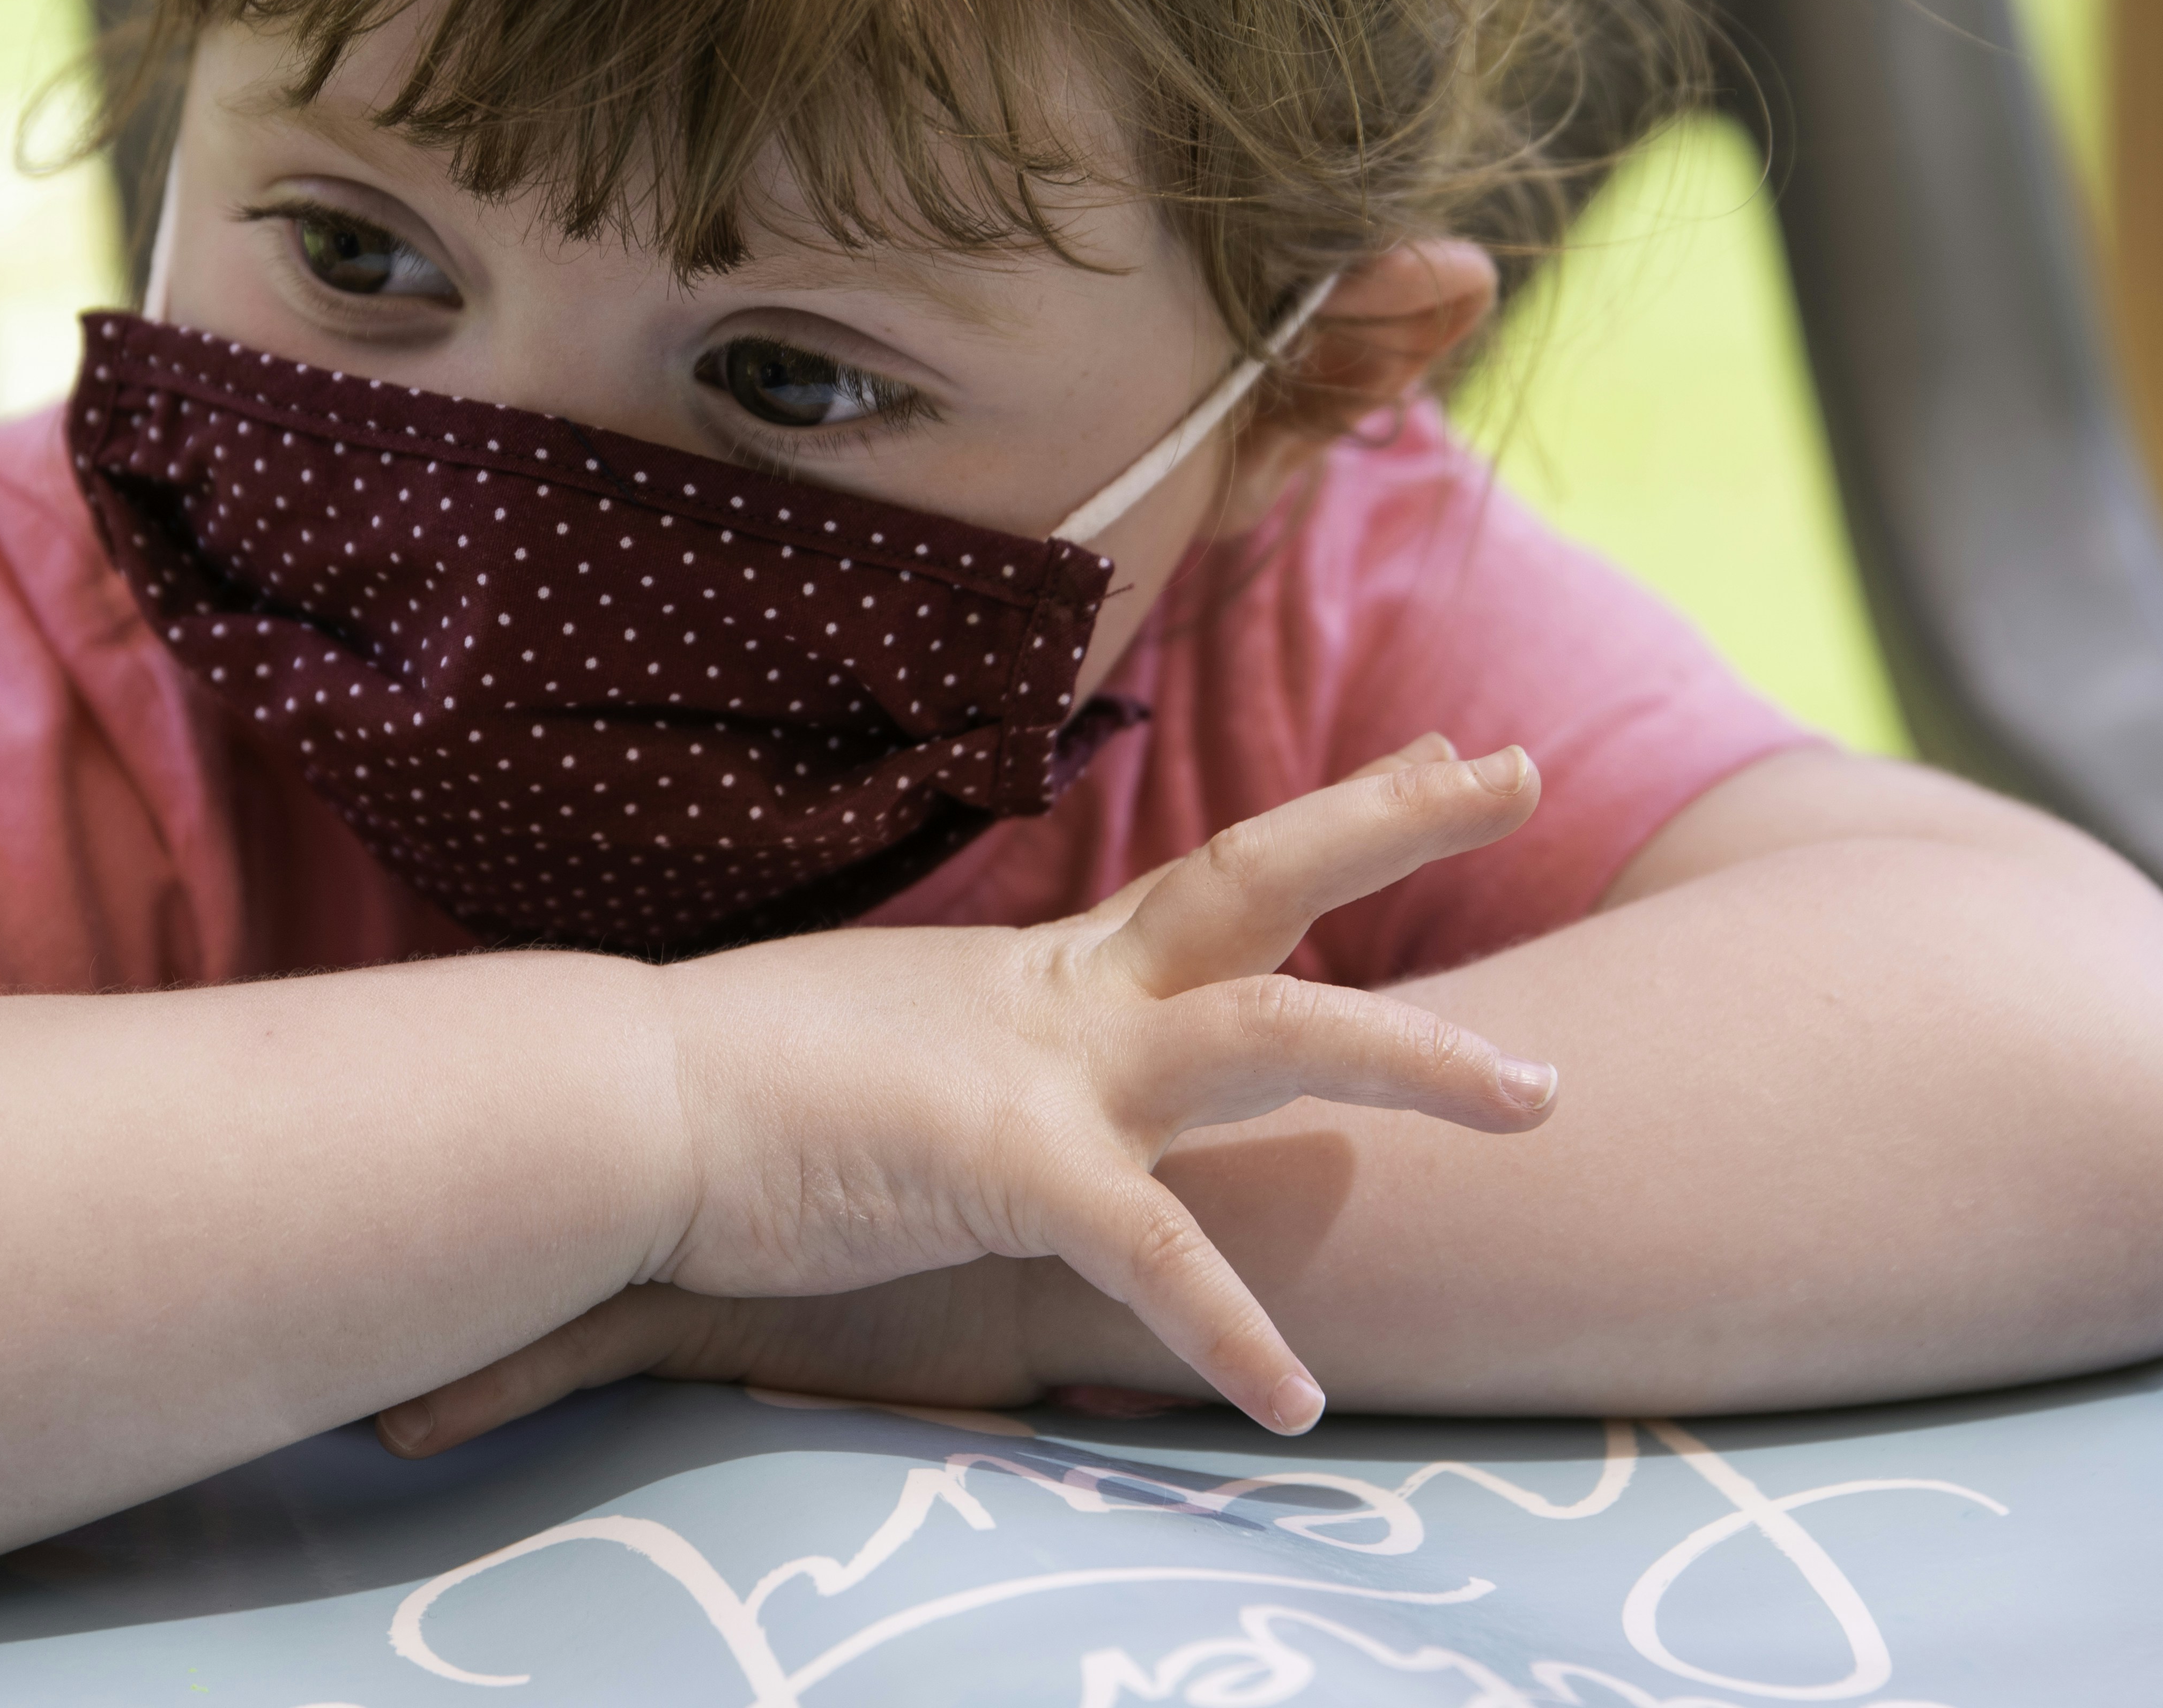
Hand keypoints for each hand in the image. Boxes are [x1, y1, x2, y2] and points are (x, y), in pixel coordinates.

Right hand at [419, 740, 1557, 1447]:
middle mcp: (1061, 998)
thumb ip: (972, 1063)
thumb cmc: (725, 1094)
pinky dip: (1226, 1331)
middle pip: (1261, 884)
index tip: (1440, 760)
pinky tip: (1292, 1401)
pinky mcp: (1003, 1169)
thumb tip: (984, 1088)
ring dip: (1415, 1061)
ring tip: (1544, 1095)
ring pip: (1270, 1036)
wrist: (617, 1109)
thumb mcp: (887, 1052)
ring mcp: (1041, 1074)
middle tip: (1521, 774)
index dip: (1338, 813)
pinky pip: (1152, 1255)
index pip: (1216, 875)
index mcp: (1037, 974)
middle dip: (1399, 827)